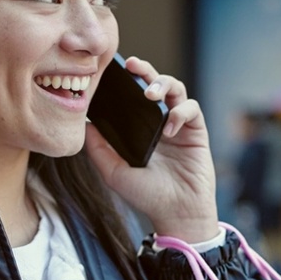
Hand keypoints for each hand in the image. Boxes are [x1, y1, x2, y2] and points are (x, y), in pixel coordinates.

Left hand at [84, 56, 217, 241]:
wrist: (175, 213)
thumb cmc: (146, 195)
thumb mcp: (113, 171)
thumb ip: (98, 148)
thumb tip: (84, 123)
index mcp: (140, 127)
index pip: (133, 95)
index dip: (125, 80)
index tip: (111, 71)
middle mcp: (159, 121)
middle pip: (154, 83)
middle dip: (145, 70)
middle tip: (133, 66)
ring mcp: (179, 124)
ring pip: (175, 88)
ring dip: (163, 84)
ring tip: (151, 94)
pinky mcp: (196, 131)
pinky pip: (191, 108)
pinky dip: (180, 112)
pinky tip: (169, 129)